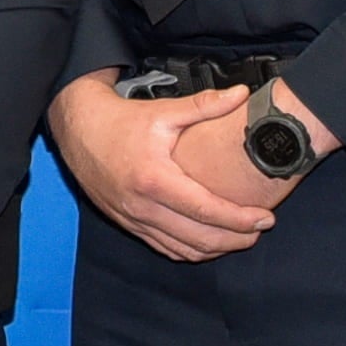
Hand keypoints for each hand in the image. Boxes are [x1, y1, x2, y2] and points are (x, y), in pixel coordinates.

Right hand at [46, 70, 274, 261]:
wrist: (79, 131)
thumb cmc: (122, 121)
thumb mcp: (163, 112)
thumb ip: (204, 106)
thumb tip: (240, 95)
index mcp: (154, 179)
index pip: (206, 210)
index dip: (240, 219)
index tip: (266, 218)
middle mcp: (143, 206)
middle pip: (198, 239)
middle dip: (235, 240)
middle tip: (260, 229)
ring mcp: (134, 219)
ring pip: (182, 250)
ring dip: (215, 249)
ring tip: (240, 237)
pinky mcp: (128, 224)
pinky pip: (164, 248)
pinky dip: (190, 251)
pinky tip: (208, 242)